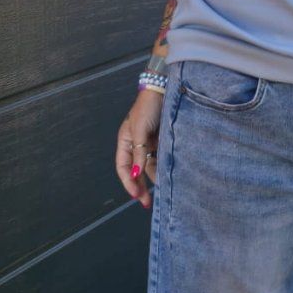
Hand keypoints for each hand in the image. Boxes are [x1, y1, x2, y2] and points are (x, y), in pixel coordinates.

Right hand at [115, 89, 162, 208]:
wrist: (165, 89)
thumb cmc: (148, 107)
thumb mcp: (140, 130)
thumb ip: (139, 152)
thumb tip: (136, 174)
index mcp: (125, 141)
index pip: (123, 167)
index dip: (128, 182)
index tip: (137, 195)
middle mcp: (136, 144)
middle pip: (136, 170)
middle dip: (140, 187)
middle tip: (147, 203)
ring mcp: (150, 143)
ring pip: (150, 166)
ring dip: (154, 178)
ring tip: (163, 191)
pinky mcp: (163, 141)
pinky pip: (162, 158)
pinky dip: (164, 168)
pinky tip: (169, 177)